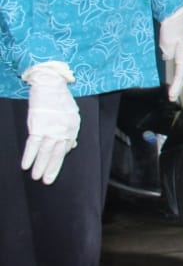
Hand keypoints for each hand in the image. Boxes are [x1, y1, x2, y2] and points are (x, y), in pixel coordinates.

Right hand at [20, 62, 79, 184]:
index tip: (53, 169)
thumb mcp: (72, 114)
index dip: (59, 160)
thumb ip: (71, 131)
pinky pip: (33, 144)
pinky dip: (29, 155)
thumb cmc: (60, 98)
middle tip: (47, 181)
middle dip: (52, 169)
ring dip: (40, 166)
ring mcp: (51, 128)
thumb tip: (70, 146)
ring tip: (36, 177)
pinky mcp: (38, 125)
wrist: (51, 84)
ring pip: (46, 152)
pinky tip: (25, 165)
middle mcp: (64, 130)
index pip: (66, 148)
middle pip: (57, 153)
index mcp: (73, 128)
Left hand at [158, 6, 182, 102]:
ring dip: (174, 79)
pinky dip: (170, 71)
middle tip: (171, 96)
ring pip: (178, 69)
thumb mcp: (170, 38)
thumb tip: (167, 58)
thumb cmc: (172, 24)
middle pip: (181, 73)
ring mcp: (178, 51)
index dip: (177, 84)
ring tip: (170, 89)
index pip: (181, 72)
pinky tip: (165, 74)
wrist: (171, 11)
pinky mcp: (172, 47)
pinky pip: (172, 63)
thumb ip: (168, 49)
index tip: (172, 96)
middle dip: (177, 85)